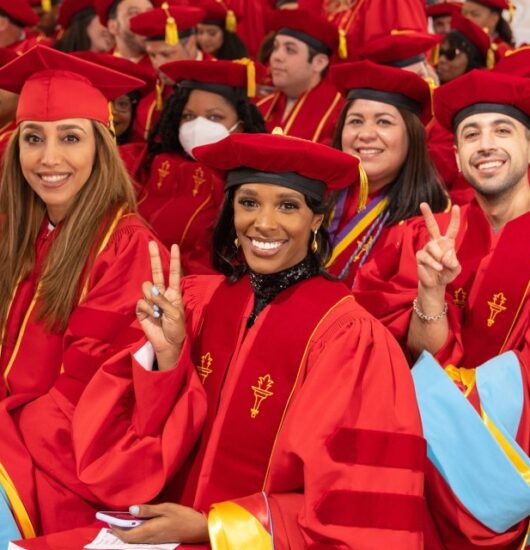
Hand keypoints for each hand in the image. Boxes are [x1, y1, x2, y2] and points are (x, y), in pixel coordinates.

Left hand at [112, 503, 208, 544]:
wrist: (198, 529)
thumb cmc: (183, 517)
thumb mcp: (166, 508)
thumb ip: (148, 510)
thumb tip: (131, 510)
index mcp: (149, 531)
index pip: (127, 535)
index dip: (116, 530)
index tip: (109, 521)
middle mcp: (150, 539)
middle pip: (129, 540)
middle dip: (119, 532)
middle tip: (113, 522)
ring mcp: (155, 540)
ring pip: (135, 540)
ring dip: (127, 533)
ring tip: (123, 522)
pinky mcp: (160, 539)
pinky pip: (142, 539)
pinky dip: (136, 533)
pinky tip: (138, 524)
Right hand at [136, 242, 185, 370]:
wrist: (168, 344)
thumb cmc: (176, 329)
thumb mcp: (175, 314)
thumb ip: (164, 301)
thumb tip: (151, 290)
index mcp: (174, 293)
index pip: (174, 273)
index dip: (174, 260)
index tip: (174, 246)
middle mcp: (162, 294)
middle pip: (157, 273)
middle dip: (154, 258)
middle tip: (151, 243)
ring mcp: (151, 301)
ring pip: (147, 288)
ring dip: (153, 299)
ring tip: (159, 312)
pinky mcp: (142, 309)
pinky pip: (141, 302)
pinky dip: (147, 309)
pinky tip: (152, 316)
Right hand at [416, 203, 460, 290]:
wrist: (436, 284)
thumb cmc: (447, 273)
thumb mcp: (456, 269)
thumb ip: (454, 262)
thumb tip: (445, 257)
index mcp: (447, 242)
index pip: (452, 229)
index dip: (454, 218)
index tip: (456, 207)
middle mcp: (436, 242)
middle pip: (431, 226)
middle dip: (427, 215)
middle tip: (422, 203)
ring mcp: (427, 249)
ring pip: (432, 247)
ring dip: (438, 258)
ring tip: (441, 267)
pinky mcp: (420, 256)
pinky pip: (426, 257)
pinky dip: (433, 264)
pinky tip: (437, 268)